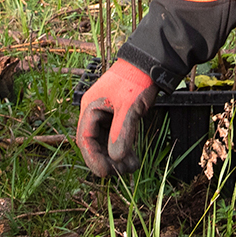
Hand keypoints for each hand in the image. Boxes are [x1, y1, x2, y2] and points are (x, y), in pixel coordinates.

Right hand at [75, 57, 157, 176]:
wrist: (150, 63)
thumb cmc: (136, 81)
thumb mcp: (129, 108)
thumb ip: (121, 133)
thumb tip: (116, 159)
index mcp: (90, 108)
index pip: (85, 139)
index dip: (93, 158)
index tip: (105, 173)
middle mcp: (94, 112)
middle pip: (94, 142)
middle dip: (105, 159)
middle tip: (120, 173)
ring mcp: (106, 114)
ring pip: (105, 142)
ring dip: (115, 156)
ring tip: (130, 168)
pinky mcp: (118, 115)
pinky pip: (115, 137)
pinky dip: (123, 148)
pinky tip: (133, 159)